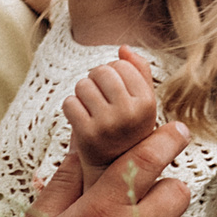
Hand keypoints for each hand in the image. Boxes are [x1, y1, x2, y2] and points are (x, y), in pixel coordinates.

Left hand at [64, 48, 160, 170]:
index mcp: (148, 103)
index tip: (114, 92)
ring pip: (82, 85)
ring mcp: (108, 125)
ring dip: (82, 93)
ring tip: (90, 109)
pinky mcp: (87, 135)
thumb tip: (123, 47)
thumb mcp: (142, 103)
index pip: (121, 65)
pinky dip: (70, 108)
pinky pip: (69, 103)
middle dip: (95, 80)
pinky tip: (80, 119)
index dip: (113, 74)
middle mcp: (130, 113)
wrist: (112, 169)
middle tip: (99, 99)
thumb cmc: (127, 129)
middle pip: (101, 71)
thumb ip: (139, 72)